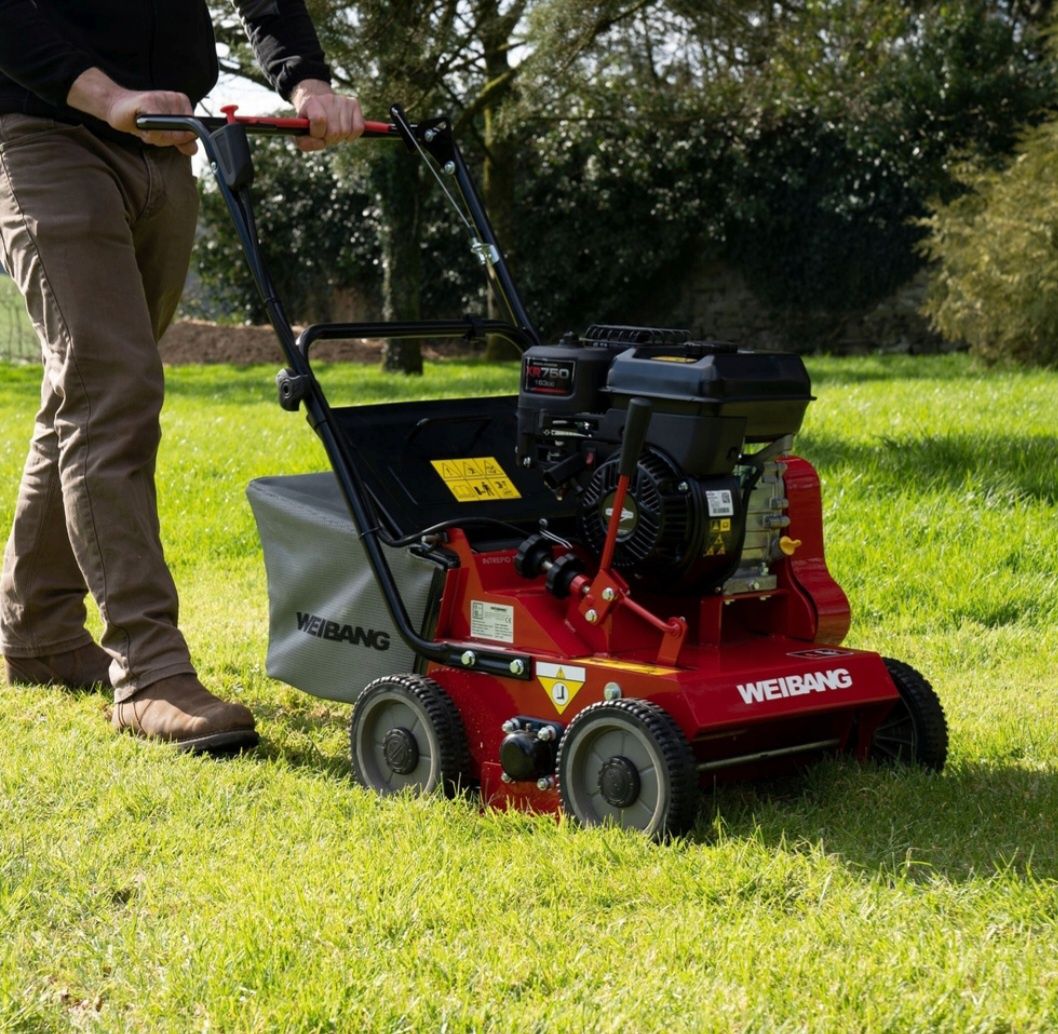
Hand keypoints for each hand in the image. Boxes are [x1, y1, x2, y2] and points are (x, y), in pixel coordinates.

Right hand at [68, 68, 197, 154]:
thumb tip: (194, 149)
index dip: (175, 140)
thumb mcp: (165, 133)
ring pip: (168, 135)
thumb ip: (182, 141)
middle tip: (151, 129)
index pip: (191, 135)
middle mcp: (176, 99)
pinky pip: (157, 132)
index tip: (162, 131)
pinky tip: (139, 124)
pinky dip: (148, 135)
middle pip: (180, 136)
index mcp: (183, 104)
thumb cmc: (141, 119)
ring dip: (155, 137)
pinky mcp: (149, 101)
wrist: (115, 106)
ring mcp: (163, 98)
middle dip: (165, 140)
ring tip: (144, 126)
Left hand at [291, 79, 363, 151]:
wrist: (319, 105)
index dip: (318, 134)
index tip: (315, 134)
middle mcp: (328, 98)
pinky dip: (352, 135)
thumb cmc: (310, 123)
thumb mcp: (301, 134)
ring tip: (334, 131)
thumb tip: (320, 143)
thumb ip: (304, 143)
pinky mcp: (354, 103)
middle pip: (334, 131)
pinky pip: (358, 128)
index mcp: (311, 103)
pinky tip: (346, 131)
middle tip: (325, 134)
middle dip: (330, 138)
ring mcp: (342, 100)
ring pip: (346, 131)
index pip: (319, 120)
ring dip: (340, 137)